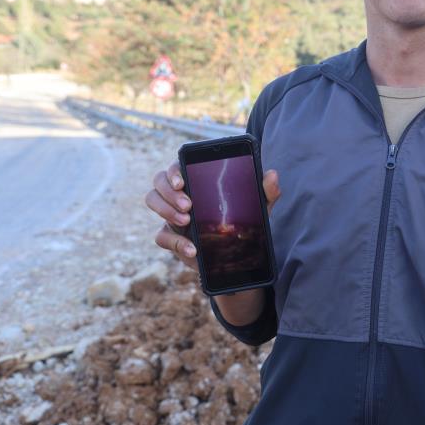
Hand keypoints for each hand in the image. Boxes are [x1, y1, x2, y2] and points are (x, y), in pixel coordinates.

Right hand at [146, 162, 280, 269]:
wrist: (241, 257)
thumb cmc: (246, 222)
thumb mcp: (260, 207)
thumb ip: (267, 191)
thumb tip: (272, 174)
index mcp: (198, 181)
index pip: (178, 167)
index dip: (174, 171)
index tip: (183, 181)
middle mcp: (181, 194)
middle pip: (159, 181)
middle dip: (169, 192)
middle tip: (189, 205)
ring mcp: (173, 215)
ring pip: (152, 200)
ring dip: (165, 209)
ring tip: (186, 220)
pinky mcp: (172, 237)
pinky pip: (161, 236)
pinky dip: (175, 242)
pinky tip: (192, 248)